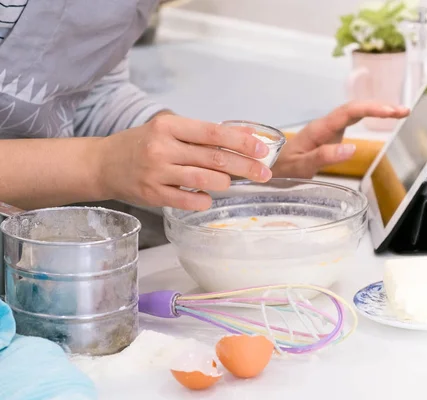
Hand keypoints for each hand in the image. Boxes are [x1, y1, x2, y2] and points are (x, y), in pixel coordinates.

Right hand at [96, 114, 272, 209]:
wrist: (102, 163)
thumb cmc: (142, 145)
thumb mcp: (169, 130)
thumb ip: (203, 134)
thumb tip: (245, 135)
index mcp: (169, 126)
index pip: (214, 133)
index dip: (242, 142)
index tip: (262, 150)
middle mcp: (162, 148)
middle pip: (215, 158)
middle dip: (246, 167)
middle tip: (264, 174)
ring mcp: (157, 172)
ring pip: (205, 180)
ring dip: (225, 182)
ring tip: (230, 182)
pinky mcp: (153, 194)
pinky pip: (188, 200)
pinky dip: (204, 200)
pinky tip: (208, 197)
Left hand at [271, 101, 409, 177]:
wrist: (268, 167)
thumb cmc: (282, 168)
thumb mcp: (301, 167)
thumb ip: (324, 156)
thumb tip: (351, 148)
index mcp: (320, 129)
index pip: (349, 112)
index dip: (372, 109)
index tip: (392, 112)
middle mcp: (326, 125)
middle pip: (356, 107)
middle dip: (381, 107)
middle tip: (404, 111)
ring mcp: (328, 128)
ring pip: (355, 111)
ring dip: (377, 109)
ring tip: (400, 112)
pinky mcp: (330, 134)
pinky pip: (352, 119)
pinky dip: (369, 116)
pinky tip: (381, 116)